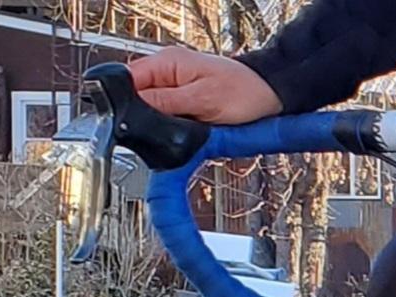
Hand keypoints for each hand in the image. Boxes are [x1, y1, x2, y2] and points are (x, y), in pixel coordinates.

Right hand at [129, 48, 281, 123]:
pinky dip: (175, 126)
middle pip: (138, 97)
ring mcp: (176, 86)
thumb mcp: (202, 101)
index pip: (128, 80)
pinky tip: (185, 132)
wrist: (269, 96)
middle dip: (145, 117)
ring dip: (161, 124)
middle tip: (162, 133)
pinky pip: (169, 115)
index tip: (131, 124)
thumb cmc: (244, 93)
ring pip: (153, 109)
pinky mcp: (186, 100)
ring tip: (178, 133)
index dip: (126, 103)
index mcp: (166, 63)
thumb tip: (133, 109)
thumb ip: (166, 104)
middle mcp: (167, 72)